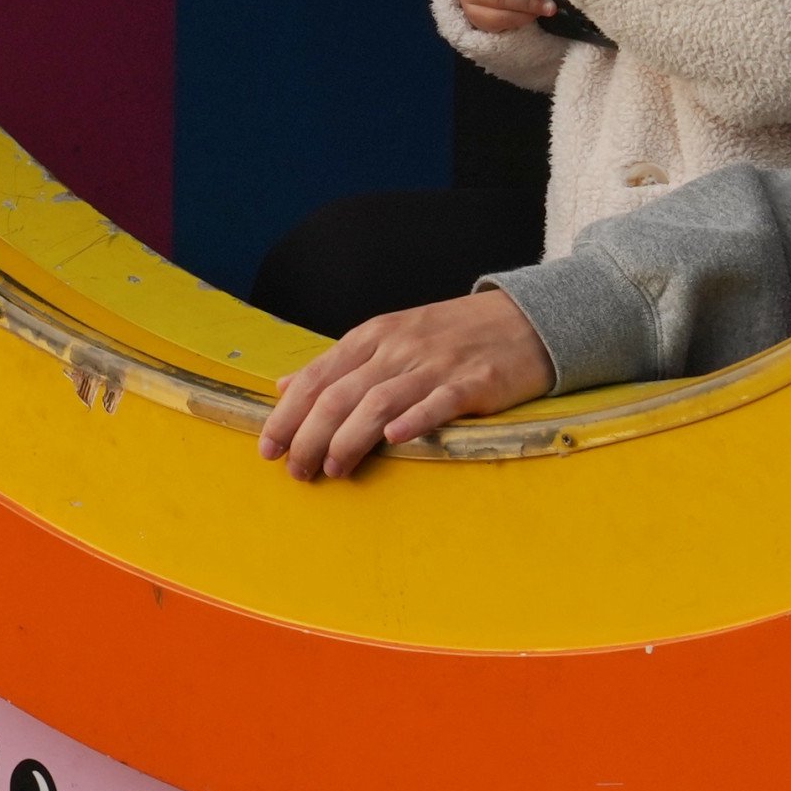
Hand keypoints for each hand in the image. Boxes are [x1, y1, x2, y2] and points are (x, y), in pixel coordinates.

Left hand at [259, 292, 555, 480]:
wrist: (524, 318)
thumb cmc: (450, 335)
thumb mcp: (388, 339)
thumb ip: (340, 365)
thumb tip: (287, 386)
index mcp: (371, 337)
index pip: (316, 378)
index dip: (287, 415)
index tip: (267, 448)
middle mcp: (395, 348)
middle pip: (339, 394)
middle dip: (309, 436)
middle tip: (295, 471)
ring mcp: (434, 363)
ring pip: (377, 401)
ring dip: (349, 439)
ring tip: (331, 469)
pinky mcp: (473, 381)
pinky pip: (438, 400)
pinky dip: (414, 419)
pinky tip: (394, 438)